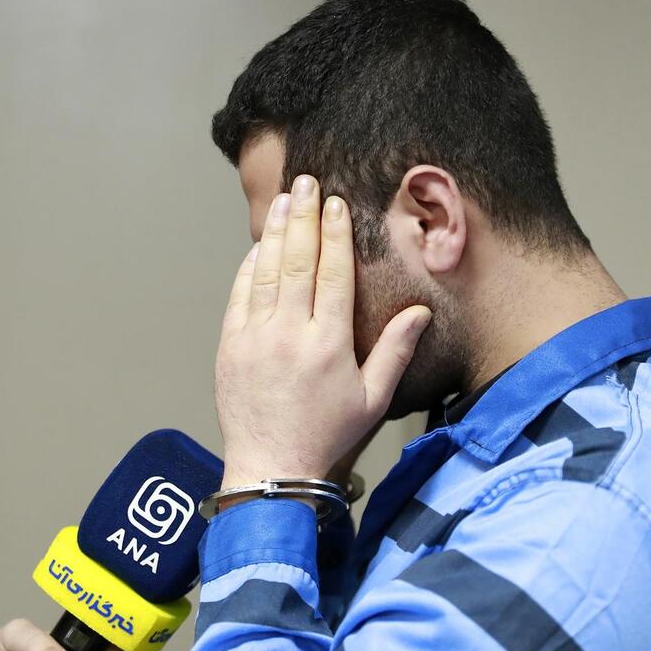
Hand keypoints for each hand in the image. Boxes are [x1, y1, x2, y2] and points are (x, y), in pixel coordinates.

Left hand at [215, 175, 430, 487]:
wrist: (270, 468)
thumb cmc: (326, 436)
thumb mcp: (373, 400)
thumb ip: (395, 352)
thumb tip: (420, 313)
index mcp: (329, 345)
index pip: (334, 274)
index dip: (336, 234)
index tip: (337, 204)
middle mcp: (290, 334)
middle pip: (298, 261)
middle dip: (305, 217)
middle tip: (307, 182)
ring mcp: (255, 338)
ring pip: (267, 271)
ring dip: (278, 231)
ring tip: (286, 199)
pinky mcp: (230, 346)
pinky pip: (241, 294)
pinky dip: (251, 266)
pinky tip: (261, 244)